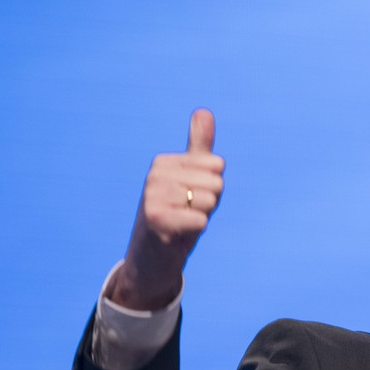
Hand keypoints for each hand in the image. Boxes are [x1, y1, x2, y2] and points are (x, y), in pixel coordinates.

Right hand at [107, 108, 225, 309]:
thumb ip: (198, 146)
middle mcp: (155, 175)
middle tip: (187, 214)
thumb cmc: (177, 216)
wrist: (152, 259)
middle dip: (208, 204)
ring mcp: (153, 196)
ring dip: (201, 218)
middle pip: (216, 183)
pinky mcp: (156, 219)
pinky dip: (196, 231)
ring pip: (209, 201)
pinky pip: (201, 220)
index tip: (191, 199)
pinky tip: (178, 234)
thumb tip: (203, 111)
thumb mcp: (190, 178)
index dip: (212, 188)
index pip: (217, 166)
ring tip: (182, 223)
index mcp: (164, 162)